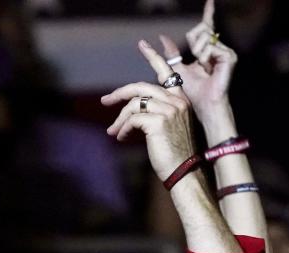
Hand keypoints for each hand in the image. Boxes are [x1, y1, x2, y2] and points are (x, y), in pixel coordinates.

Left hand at [100, 40, 195, 181]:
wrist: (183, 172)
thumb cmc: (173, 153)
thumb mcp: (165, 128)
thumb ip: (153, 114)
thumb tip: (128, 113)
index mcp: (181, 100)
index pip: (167, 72)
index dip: (154, 57)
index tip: (142, 45)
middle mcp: (177, 101)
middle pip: (141, 87)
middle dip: (120, 93)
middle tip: (105, 101)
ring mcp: (169, 110)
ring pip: (134, 105)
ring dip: (120, 119)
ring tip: (114, 132)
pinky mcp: (159, 121)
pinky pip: (132, 119)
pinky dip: (123, 128)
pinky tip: (122, 138)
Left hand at [160, 0, 236, 123]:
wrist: (203, 104)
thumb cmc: (192, 92)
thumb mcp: (177, 69)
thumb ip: (172, 53)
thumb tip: (162, 37)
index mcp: (207, 49)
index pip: (206, 26)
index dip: (208, 13)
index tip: (209, 0)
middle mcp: (218, 47)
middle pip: (199, 29)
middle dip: (193, 42)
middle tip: (197, 60)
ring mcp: (225, 51)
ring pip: (203, 37)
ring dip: (196, 52)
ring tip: (203, 67)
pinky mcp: (229, 56)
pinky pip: (209, 47)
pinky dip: (204, 57)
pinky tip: (209, 68)